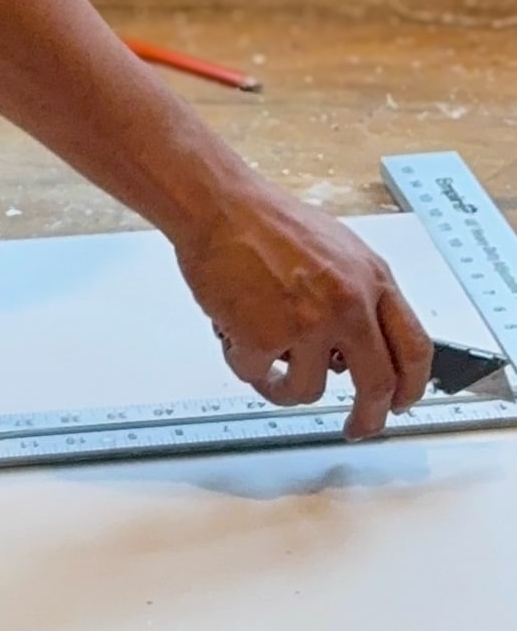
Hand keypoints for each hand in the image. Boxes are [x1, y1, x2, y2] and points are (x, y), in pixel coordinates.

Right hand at [175, 181, 434, 439]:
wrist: (215, 203)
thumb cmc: (262, 217)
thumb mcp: (334, 246)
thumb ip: (358, 291)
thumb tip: (363, 338)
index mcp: (371, 280)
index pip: (414, 349)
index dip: (411, 386)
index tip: (400, 402)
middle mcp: (348, 305)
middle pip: (376, 385)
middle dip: (368, 417)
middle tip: (357, 427)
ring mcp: (307, 324)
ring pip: (310, 389)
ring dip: (287, 387)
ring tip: (268, 369)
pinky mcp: (263, 337)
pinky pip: (258, 375)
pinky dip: (245, 363)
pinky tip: (235, 339)